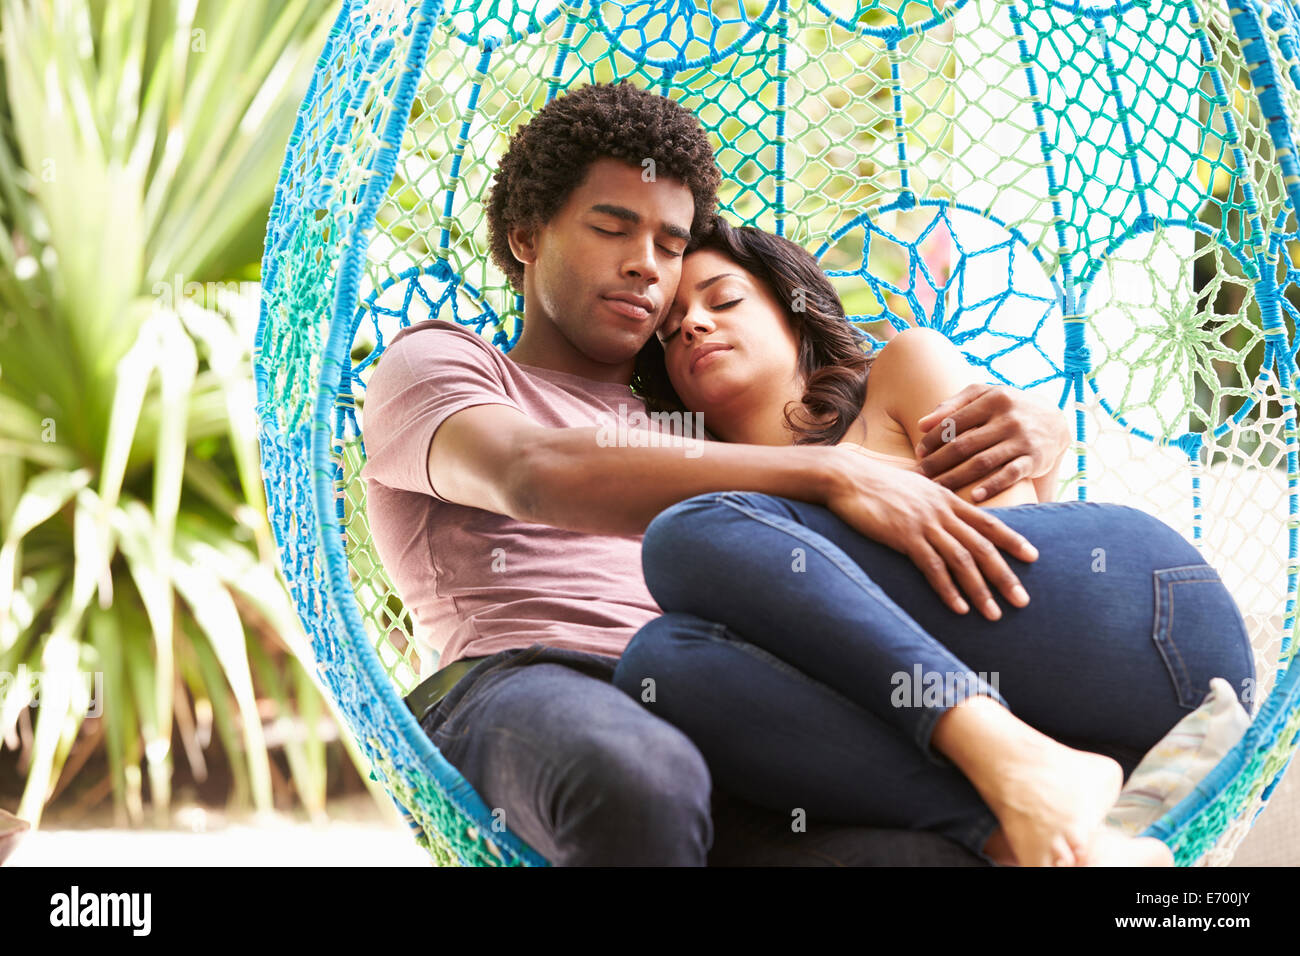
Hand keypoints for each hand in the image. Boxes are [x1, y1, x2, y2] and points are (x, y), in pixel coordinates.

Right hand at [826, 447, 1038, 619]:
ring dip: (980, 590)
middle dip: (1005, 576)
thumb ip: (933, 501)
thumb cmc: (875, 483)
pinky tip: (959, 607)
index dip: (1012, 540)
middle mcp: (942, 511)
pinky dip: (948, 589)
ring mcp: (924, 523)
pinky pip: (932, 567)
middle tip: (1023, 601)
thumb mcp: (913, 487)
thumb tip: (944, 512)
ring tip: (994, 615)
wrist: (846, 476)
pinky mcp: (904, 536)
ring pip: (962, 560)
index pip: (988, 522)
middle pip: (982, 547)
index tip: (1033, 558)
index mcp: (947, 498)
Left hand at [913, 384, 1069, 502]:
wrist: (1054, 421)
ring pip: (982, 462)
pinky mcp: (1035, 459)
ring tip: (937, 489)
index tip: (917, 455)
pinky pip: (1010, 475)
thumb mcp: (983, 396)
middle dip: (937, 462)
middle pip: (964, 445)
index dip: (932, 440)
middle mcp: (1008, 418)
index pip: (953, 422)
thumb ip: (952, 405)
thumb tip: (922, 425)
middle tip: (919, 476)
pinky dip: (992, 486)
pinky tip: (973, 497)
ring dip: (956, 478)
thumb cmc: (1006, 408)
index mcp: (992, 399)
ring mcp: (1022, 439)